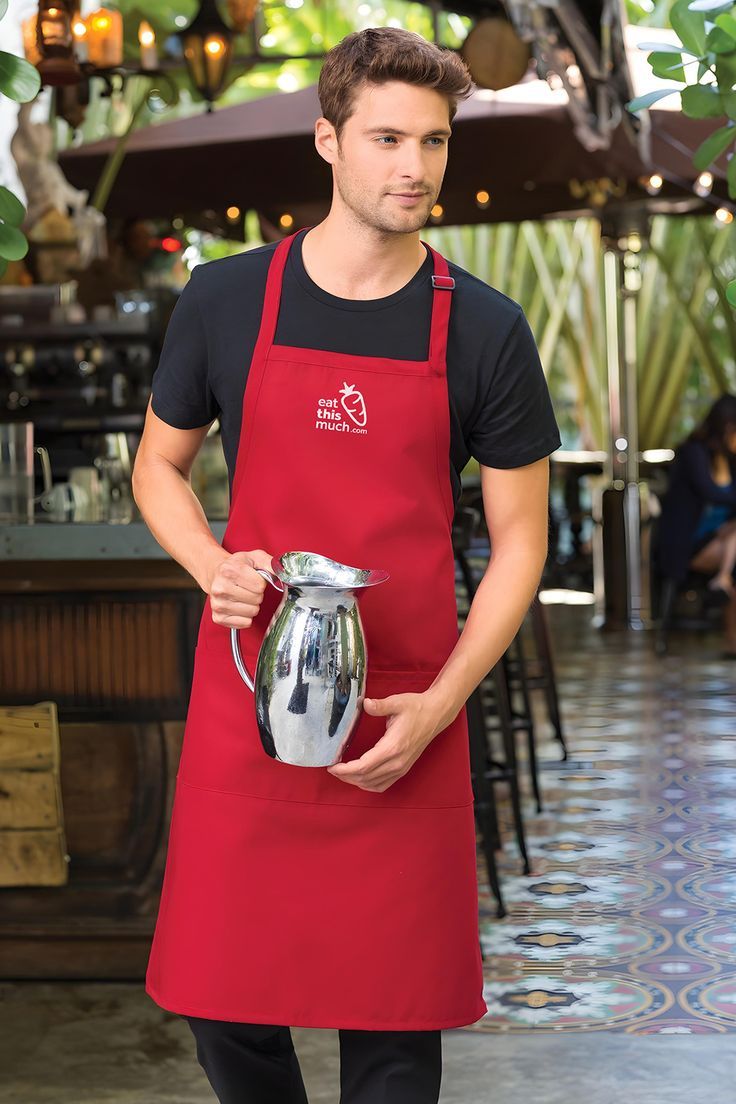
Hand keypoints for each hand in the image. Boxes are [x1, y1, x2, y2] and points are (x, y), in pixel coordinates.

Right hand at [207, 548, 274, 628]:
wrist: (216, 573)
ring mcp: (218, 604)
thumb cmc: (236, 566)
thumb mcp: (254, 557)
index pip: (259, 586)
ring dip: (252, 605)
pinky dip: (246, 616)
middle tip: (248, 587)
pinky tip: (239, 605)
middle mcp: (220, 588)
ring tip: (243, 595)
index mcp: (229, 570)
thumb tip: (284, 575)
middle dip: (257, 594)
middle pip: (256, 599)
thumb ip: (270, 564)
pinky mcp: (219, 618)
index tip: (253, 579)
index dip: (261, 583)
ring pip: (252, 612)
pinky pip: (245, 623)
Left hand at [327, 692, 443, 791]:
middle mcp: (397, 762)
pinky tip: (360, 778)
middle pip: (365, 778)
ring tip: (342, 773)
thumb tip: (364, 704)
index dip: (345, 769)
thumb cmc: (416, 708)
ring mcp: (401, 768)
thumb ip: (379, 705)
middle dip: (345, 776)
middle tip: (332, 768)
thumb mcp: (397, 702)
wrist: (436, 714)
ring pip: (372, 784)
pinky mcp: (403, 769)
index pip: (363, 766)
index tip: (332, 765)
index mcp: (393, 747)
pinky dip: (368, 785)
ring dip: (355, 781)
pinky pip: (383, 785)